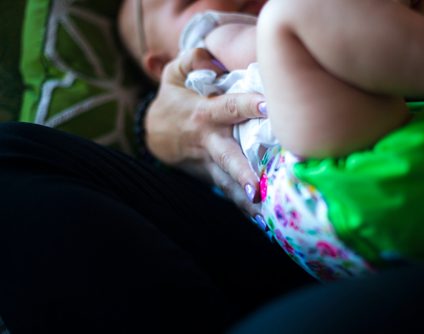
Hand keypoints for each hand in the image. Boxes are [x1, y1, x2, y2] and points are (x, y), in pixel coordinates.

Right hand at [145, 48, 265, 215]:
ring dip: (243, 197)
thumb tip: (212, 59)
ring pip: (227, 181)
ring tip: (263, 212)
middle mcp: (209, 141)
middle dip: (241, 170)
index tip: (268, 106)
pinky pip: (228, 192)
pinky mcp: (211, 176)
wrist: (155, 135)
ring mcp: (210, 162)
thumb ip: (193, 59)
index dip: (247, 105)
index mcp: (204, 113)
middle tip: (257, 186)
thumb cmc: (173, 100)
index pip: (229, 108)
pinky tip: (260, 221)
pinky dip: (242, 206)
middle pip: (227, 156)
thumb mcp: (174, 74)